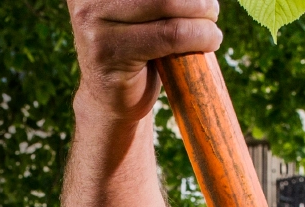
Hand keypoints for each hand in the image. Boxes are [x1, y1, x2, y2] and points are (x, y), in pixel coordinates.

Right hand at [67, 0, 221, 122]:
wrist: (110, 98)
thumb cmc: (135, 47)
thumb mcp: (142, 11)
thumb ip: (160, 0)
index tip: (199, 3)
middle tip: (210, 10)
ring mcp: (93, 23)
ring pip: (167, 5)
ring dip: (202, 17)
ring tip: (210, 27)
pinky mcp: (108, 52)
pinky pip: (170, 35)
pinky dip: (201, 36)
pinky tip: (210, 41)